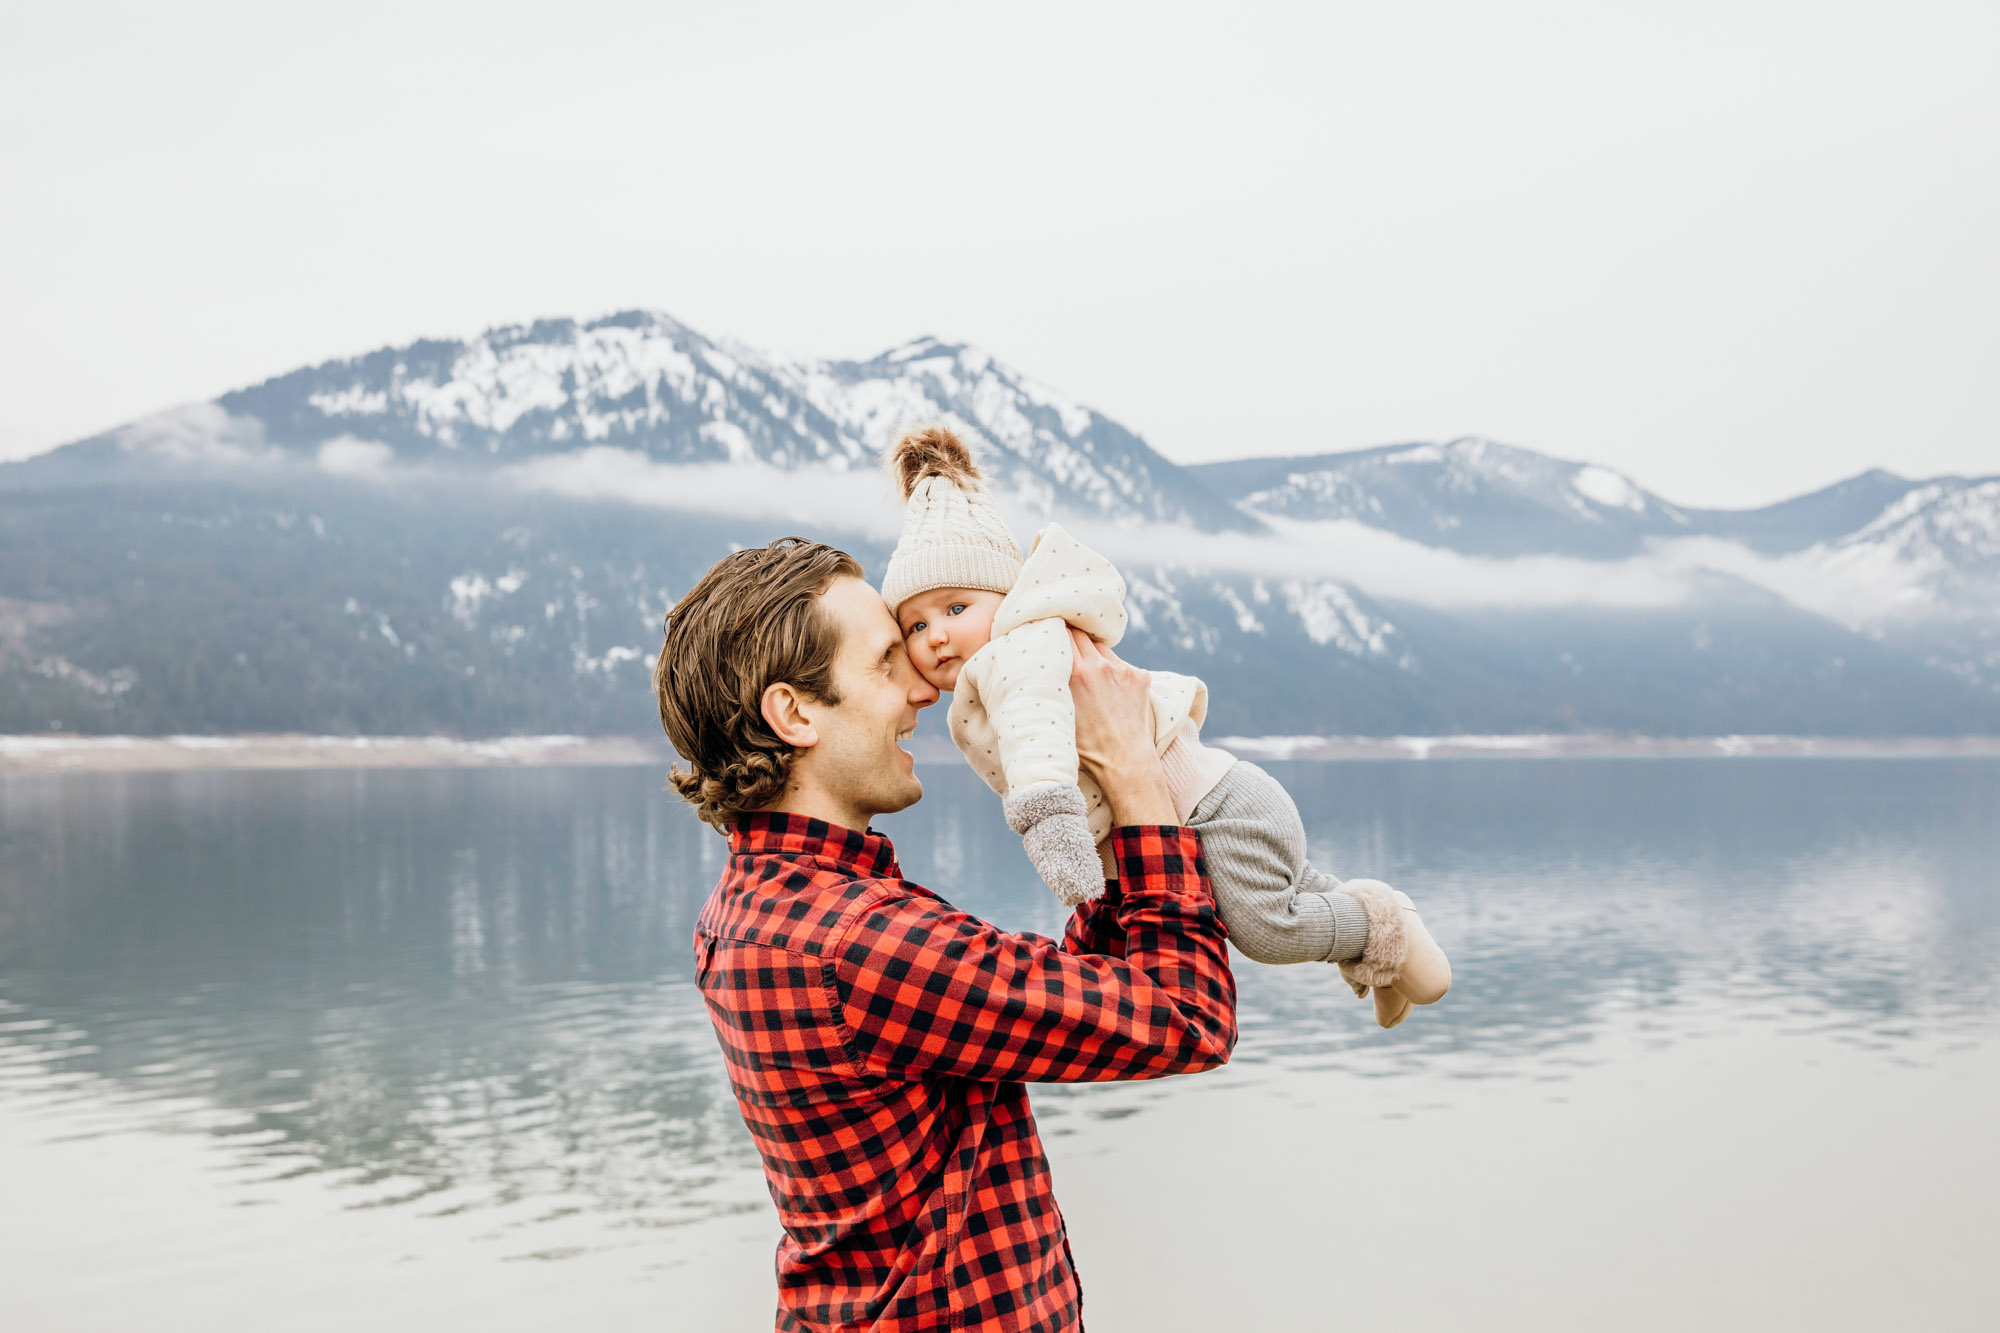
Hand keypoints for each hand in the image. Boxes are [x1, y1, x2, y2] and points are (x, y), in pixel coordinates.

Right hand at [1067, 628, 1175, 825]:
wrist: (1126, 762)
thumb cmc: (1087, 747)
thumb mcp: (1060, 715)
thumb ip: (1054, 687)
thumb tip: (1039, 671)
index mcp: (1077, 673)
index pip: (1063, 634)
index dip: (1056, 632)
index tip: (1050, 633)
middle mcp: (1101, 665)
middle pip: (1082, 635)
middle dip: (1073, 639)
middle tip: (1067, 648)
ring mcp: (1123, 670)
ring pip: (1102, 649)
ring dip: (1095, 656)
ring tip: (1091, 677)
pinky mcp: (1140, 677)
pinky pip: (1121, 665)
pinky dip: (1114, 673)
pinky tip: (1111, 693)